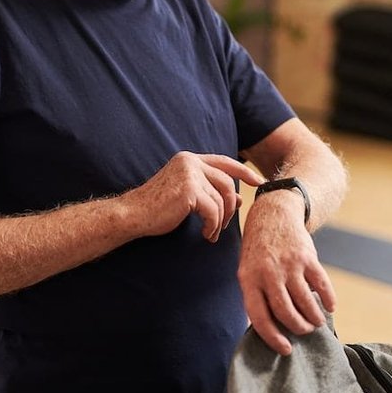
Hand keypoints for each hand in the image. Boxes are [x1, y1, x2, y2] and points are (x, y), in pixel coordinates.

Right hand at [124, 151, 262, 242]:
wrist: (133, 214)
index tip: (258, 181)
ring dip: (220, 220)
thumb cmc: (157, 208)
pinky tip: (205, 233)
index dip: (243, 171)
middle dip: (230, 206)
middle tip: (224, 225)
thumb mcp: (188, 196)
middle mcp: (189, 162)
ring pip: (221, 199)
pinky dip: (212, 226)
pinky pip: (213, 211)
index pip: (224, 162)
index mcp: (188, 159)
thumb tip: (238, 198)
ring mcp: (189, 174)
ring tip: (211, 232)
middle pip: (227, 182)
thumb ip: (210, 191)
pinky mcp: (189, 190)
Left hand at [238, 200, 336, 355]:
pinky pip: (322, 285)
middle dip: (298, 328)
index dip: (272, 337)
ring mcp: (289, 264)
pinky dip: (328, 300)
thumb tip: (269, 330)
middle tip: (304, 331)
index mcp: (248, 279)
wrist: (273, 214)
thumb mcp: (248, 270)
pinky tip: (329, 307)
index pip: (259, 316)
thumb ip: (256, 295)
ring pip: (305, 302)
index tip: (285, 349)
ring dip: (314, 318)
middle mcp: (268, 273)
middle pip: (285, 312)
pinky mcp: (307, 257)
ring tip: (316, 322)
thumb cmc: (259, 250)